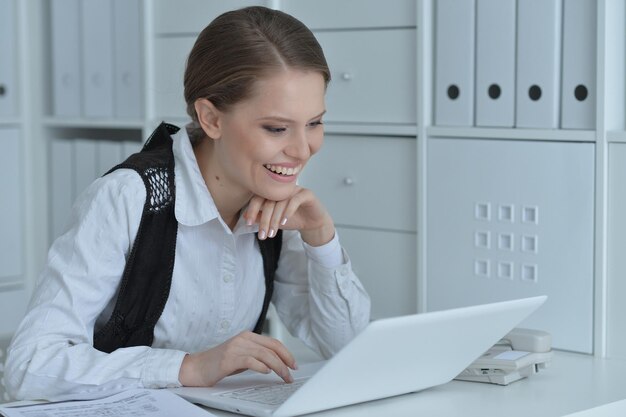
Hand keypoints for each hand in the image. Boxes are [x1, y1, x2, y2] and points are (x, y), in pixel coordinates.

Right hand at [178, 331, 296, 386]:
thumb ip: (256, 354)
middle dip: (286, 361)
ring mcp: (236, 347)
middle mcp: (243, 338)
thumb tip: (276, 362)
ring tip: (283, 376)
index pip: (273, 342)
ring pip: (264, 354)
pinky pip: (250, 360)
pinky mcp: (229, 358)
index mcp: (248, 336)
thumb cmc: (219, 363)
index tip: (293, 364)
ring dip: (278, 367)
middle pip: (272, 348)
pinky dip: (261, 366)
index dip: (286, 353)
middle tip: (291, 373)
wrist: (196, 368)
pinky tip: (266, 372)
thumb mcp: (241, 355)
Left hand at [244, 186, 334, 246]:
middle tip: (262, 234)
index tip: (248, 223)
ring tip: (272, 232)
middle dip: (264, 219)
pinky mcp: (306, 194)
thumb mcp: (273, 221)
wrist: (312, 223)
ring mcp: (294, 189)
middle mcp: (282, 188)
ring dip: (275, 219)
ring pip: (280, 202)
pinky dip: (288, 211)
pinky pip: (295, 201)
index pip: (259, 197)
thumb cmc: (292, 219)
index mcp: (273, 192)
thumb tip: (244, 216)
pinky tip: (284, 221)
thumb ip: (260, 217)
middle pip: (269, 201)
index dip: (252, 209)